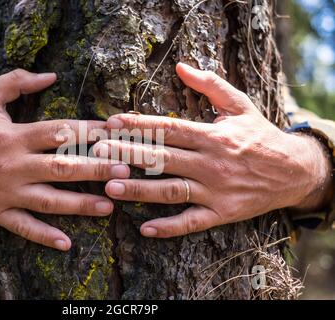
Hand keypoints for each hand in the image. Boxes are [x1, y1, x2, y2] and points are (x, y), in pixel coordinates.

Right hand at [0, 69, 129, 249]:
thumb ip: (17, 82)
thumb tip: (50, 75)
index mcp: (14, 136)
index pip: (59, 131)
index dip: (89, 131)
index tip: (116, 132)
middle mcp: (14, 164)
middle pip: (62, 167)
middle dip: (95, 170)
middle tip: (124, 172)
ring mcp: (5, 191)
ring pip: (49, 200)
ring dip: (80, 205)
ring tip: (109, 206)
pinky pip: (22, 227)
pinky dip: (44, 235)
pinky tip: (67, 243)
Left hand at [93, 63, 331, 237]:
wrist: (294, 171)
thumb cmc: (260, 136)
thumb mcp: (240, 105)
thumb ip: (210, 85)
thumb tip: (181, 65)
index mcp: (212, 136)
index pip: (168, 128)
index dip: (139, 125)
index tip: (111, 122)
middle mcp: (211, 163)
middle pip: (163, 157)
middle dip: (128, 154)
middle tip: (98, 153)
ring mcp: (215, 191)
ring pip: (171, 190)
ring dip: (140, 190)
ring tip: (110, 188)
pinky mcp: (222, 213)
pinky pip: (192, 222)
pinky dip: (169, 227)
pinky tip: (145, 229)